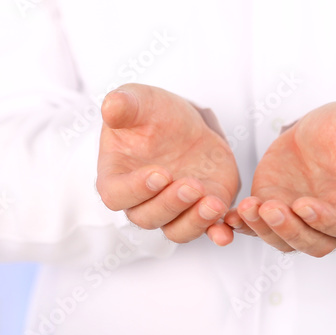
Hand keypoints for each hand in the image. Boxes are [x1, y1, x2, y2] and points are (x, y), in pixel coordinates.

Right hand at [97, 84, 239, 244]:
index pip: (116, 195)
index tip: (159, 173)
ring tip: (213, 203)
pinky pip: (205, 230)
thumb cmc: (151, 114)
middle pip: (147, 217)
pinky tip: (225, 231)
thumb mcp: (138, 101)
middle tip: (191, 185)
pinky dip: (215, 233)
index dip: (135, 189)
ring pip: (176, 231)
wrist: (182, 123)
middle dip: (170, 204)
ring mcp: (172, 209)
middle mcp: (141, 200)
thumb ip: (123, 105)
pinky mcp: (200, 210)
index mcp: (116, 176)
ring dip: (194, 222)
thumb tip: (110, 107)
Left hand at [225, 102, 335, 256]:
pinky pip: (257, 226)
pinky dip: (243, 226)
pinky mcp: (273, 208)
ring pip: (283, 240)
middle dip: (291, 231)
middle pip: (314, 244)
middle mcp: (330, 219)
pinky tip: (229, 217)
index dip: (327, 222)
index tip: (303, 205)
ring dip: (264, 229)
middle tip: (270, 208)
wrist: (318, 131)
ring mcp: (299, 218)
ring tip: (247, 206)